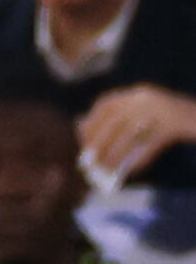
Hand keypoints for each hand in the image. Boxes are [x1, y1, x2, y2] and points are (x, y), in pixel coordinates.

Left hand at [79, 85, 195, 184]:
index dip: (92, 122)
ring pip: (130, 135)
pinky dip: (141, 159)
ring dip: (116, 154)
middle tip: (90, 161)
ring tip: (106, 169)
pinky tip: (132, 170)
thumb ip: (124, 126)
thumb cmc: (180, 123)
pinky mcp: (176, 125)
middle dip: (99, 142)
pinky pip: (151, 144)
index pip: (106, 104)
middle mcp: (148, 98)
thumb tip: (91, 141)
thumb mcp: (150, 120)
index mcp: (139, 93)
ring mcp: (163, 109)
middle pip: (114, 121)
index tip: (83, 139)